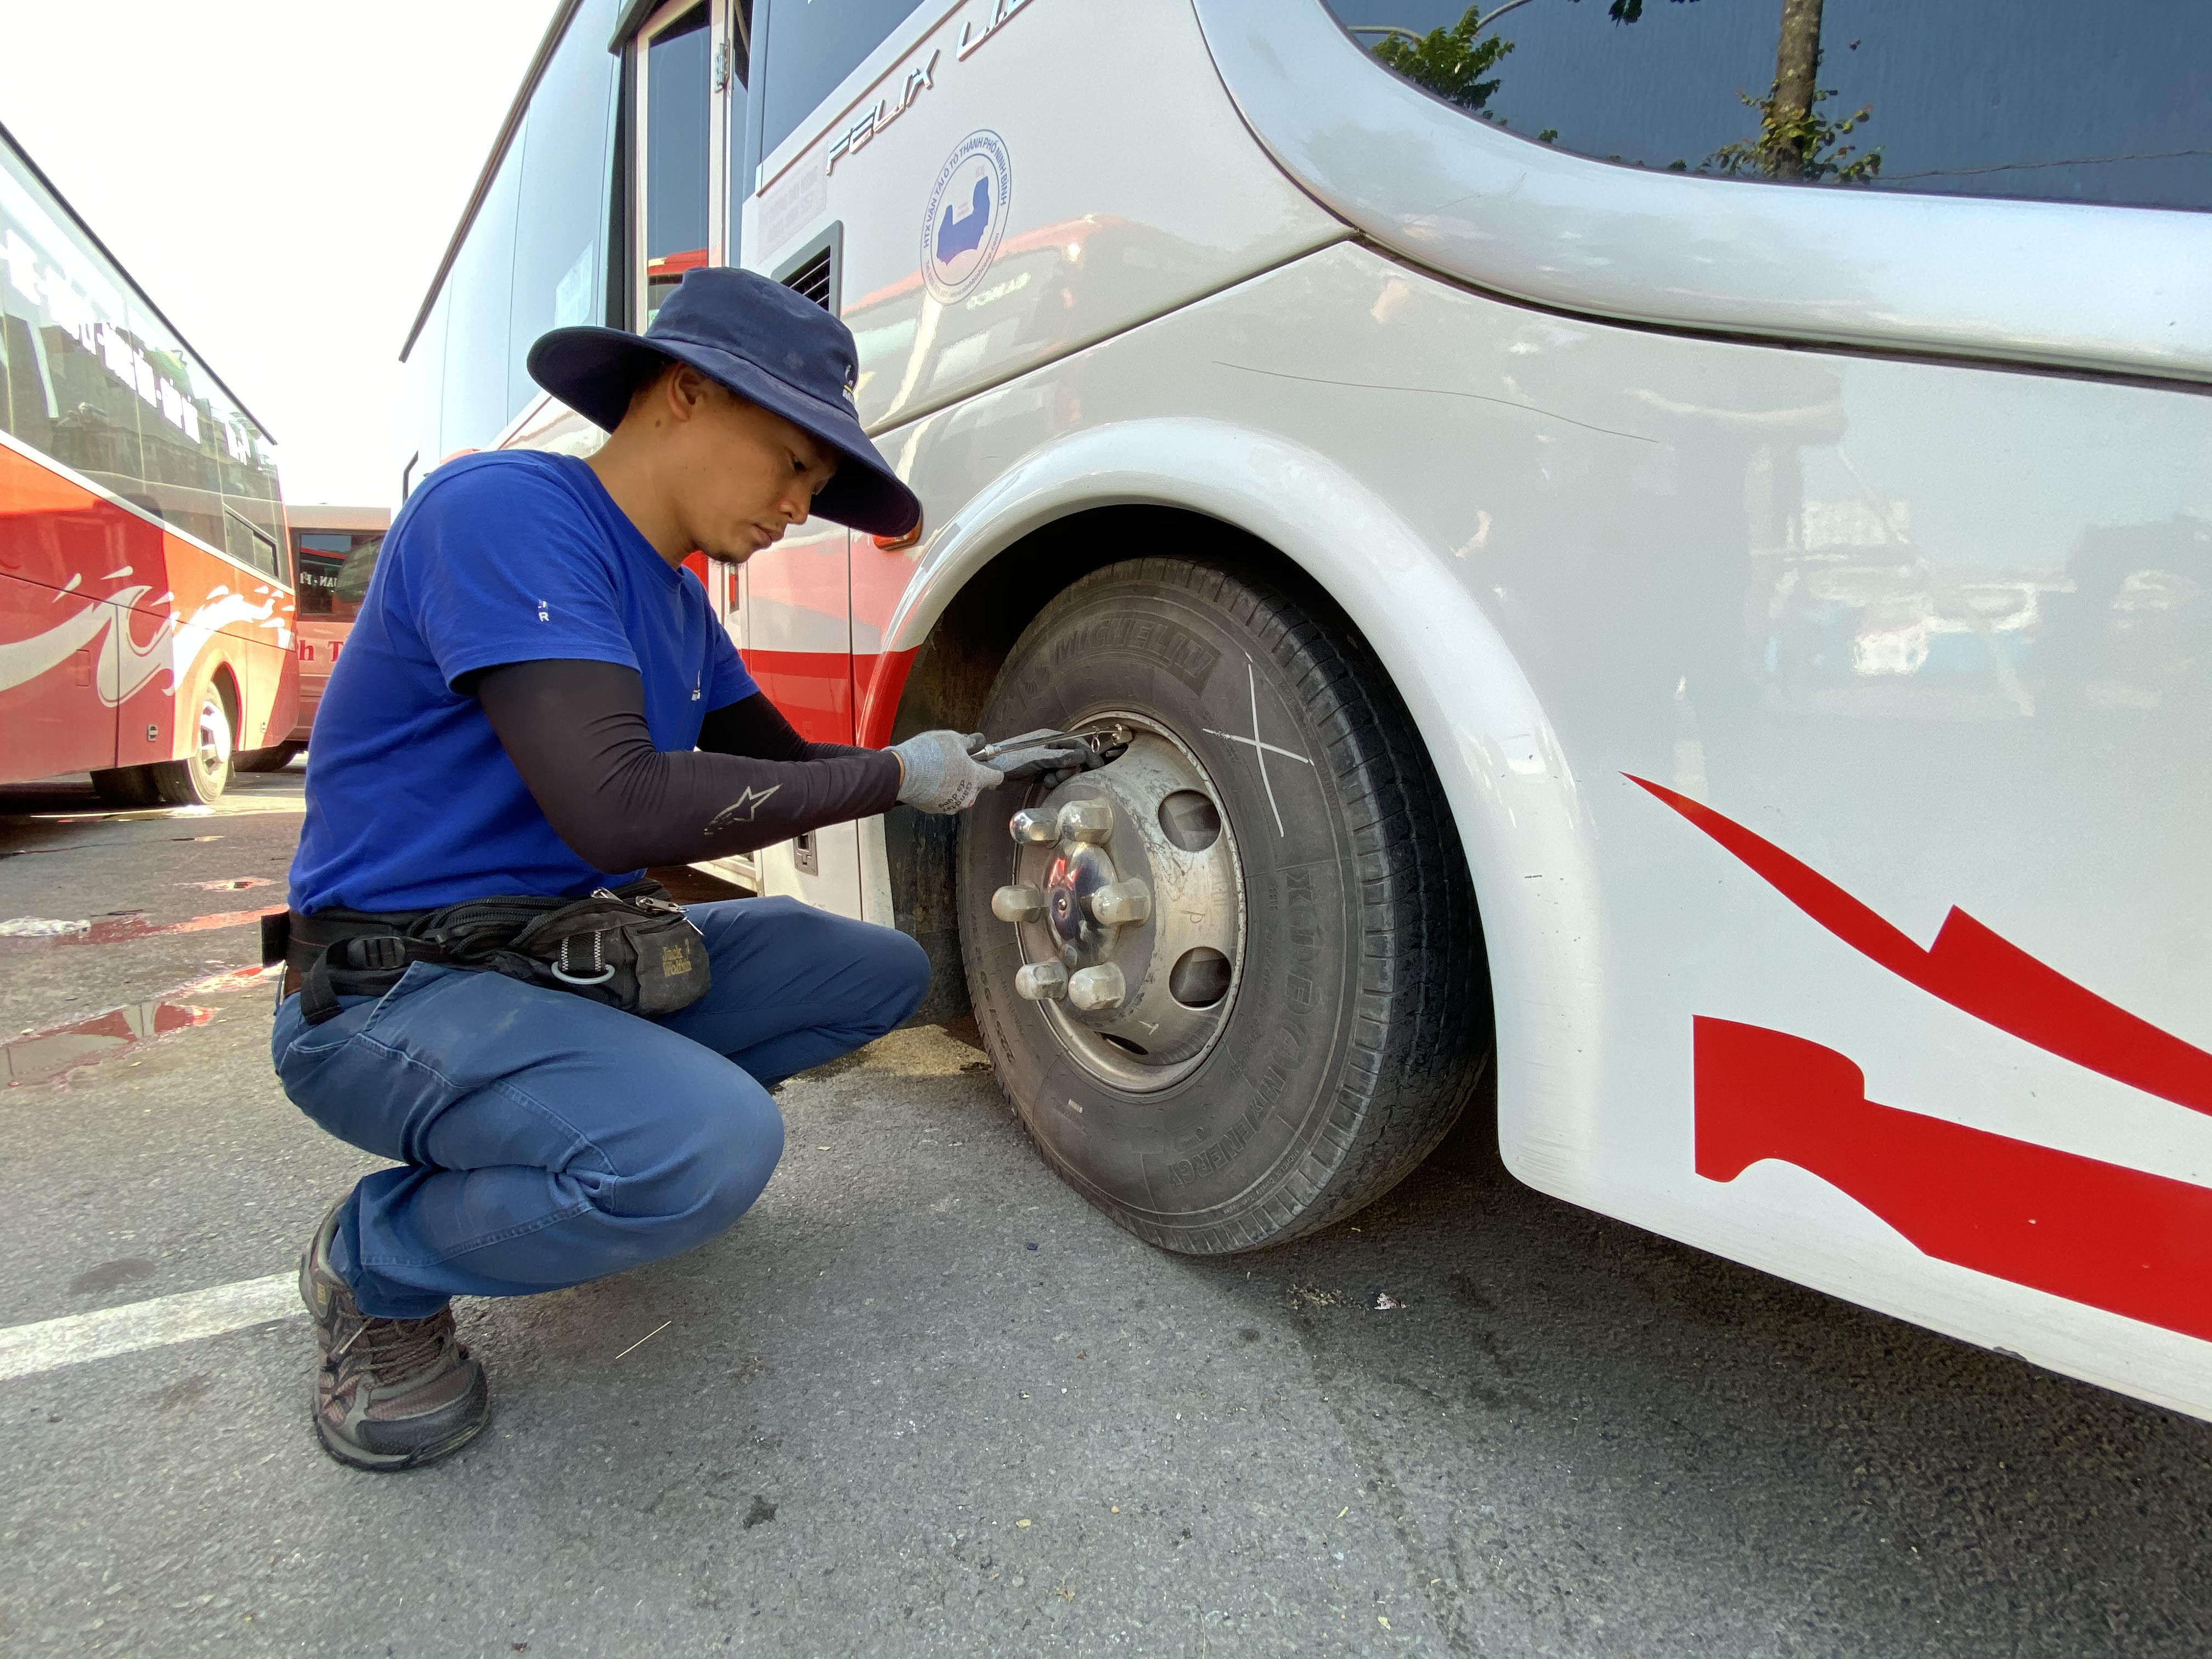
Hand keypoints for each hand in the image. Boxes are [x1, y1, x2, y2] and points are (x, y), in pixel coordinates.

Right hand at [890, 729, 1002, 814]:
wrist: (903, 772)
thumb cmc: (929, 755)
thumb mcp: (953, 739)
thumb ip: (969, 742)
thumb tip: (975, 741)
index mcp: (977, 778)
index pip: (996, 776)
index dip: (992, 767)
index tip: (987, 763)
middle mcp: (967, 796)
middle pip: (976, 785)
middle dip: (968, 774)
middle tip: (956, 760)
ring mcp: (951, 805)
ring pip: (959, 793)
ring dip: (953, 783)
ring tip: (940, 768)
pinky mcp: (936, 809)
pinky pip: (943, 798)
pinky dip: (939, 790)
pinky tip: (930, 778)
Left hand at [975, 730, 1100, 787]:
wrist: (990, 772)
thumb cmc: (1010, 759)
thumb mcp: (1036, 757)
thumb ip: (1059, 757)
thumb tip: (1081, 755)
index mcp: (1050, 738)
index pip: (1077, 743)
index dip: (1089, 754)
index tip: (1097, 768)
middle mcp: (1050, 746)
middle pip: (1073, 756)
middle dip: (1071, 768)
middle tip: (1060, 777)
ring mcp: (1046, 759)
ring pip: (1065, 767)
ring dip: (1062, 776)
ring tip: (1049, 780)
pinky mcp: (1041, 770)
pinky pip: (1056, 775)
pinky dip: (1055, 780)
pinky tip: (1045, 783)